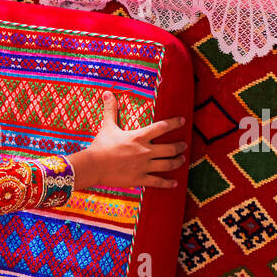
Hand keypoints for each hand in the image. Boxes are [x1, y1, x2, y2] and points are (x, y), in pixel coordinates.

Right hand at [69, 91, 187, 192]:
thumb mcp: (107, 126)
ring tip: (182, 160)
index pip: (162, 127)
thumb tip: (107, 93)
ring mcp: (143, 166)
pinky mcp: (139, 179)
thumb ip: (111, 110)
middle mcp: (145, 151)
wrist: (93, 166)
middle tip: (184, 145)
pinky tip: (175, 183)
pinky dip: (168, 183)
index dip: (175, 123)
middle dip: (180, 147)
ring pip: (168, 164)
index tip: (183, 121)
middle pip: (170, 148)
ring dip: (177, 162)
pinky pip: (158, 182)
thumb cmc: (100, 146)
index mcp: (139, 137)